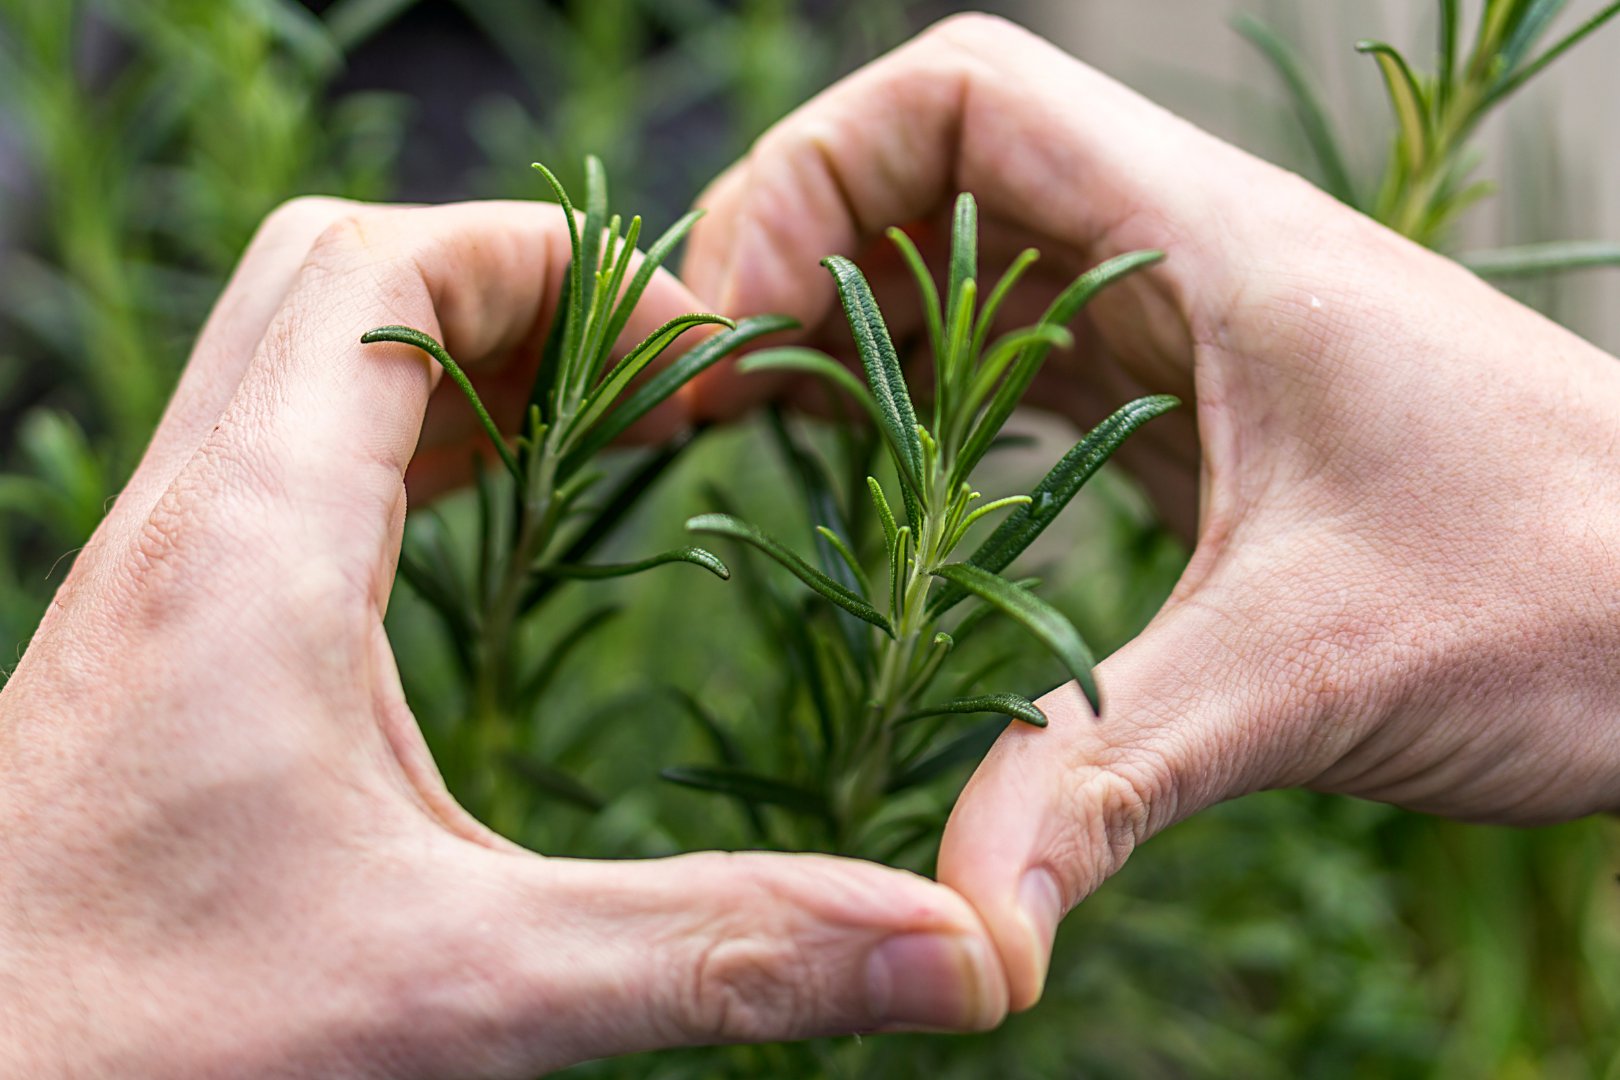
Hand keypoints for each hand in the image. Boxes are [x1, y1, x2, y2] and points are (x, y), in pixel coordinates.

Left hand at [0, 199, 1006, 1076]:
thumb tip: (946, 952)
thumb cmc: (140, 1044)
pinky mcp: (150, 642)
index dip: (556, 263)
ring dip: (448, 365)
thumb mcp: (465, 992)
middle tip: (645, 380)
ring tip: (587, 438)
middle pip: (336, 280)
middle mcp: (186, 527)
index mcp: (255, 548)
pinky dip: (388, 451)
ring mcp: (154, 578)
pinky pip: (272, 463)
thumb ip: (717, 952)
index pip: (386, 270)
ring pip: (294, 362)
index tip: (688, 347)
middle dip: (511, 289)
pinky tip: (465, 546)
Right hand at [681, 14, 1619, 1010]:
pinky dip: (927, 396)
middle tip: (703, 396)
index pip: (958, 100)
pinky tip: (879, 479)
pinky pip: (1028, 359)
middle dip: (796, 255)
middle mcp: (1193, 260)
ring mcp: (1198, 334)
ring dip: (851, 325)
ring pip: (974, 263)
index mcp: (1211, 245)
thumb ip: (1108, 779)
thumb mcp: (1311, 675)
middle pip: (933, 170)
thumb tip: (961, 926)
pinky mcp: (1207, 414)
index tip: (737, 329)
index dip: (811, 181)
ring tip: (748, 427)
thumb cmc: (1582, 594)